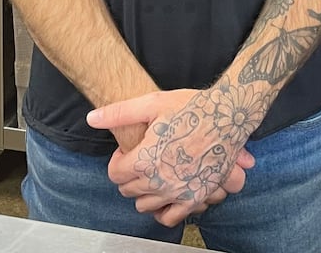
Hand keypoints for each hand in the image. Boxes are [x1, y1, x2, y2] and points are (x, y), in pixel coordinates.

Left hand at [89, 86, 261, 227]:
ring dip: (143, 191)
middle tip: (142, 157)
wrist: (229, 115)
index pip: (114, 174)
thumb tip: (91, 119)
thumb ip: (119, 113)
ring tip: (154, 172)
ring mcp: (178, 193)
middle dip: (129, 174)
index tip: (129, 149)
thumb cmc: (192, 106)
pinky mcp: (195, 198)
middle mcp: (159, 181)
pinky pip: (169, 218)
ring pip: (144, 205)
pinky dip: (162, 211)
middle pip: (127, 190)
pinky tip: (165, 194)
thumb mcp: (153, 102)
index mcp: (145, 160)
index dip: (118, 160)